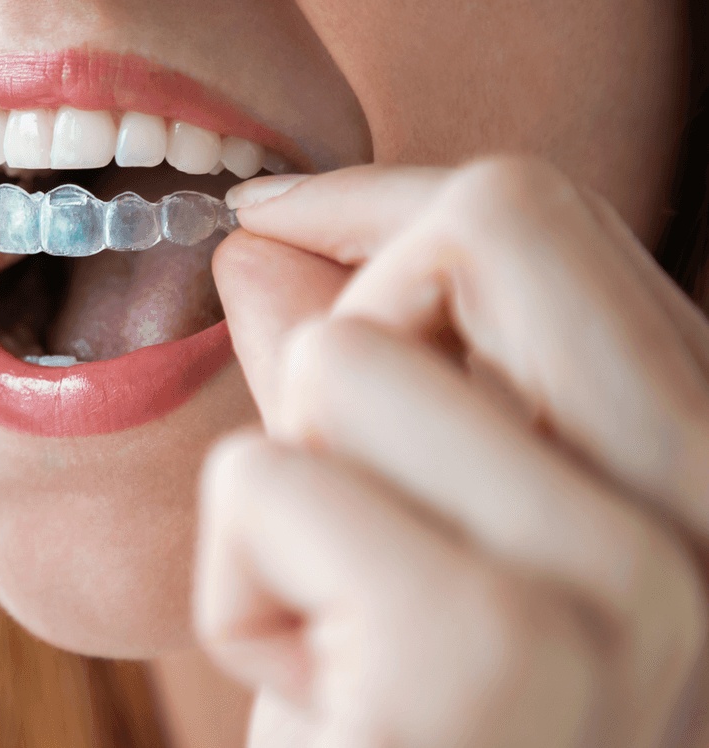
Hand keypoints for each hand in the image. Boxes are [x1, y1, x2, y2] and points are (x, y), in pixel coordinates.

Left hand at [196, 157, 708, 746]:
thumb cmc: (393, 731)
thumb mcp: (394, 539)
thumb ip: (357, 375)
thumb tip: (266, 234)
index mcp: (707, 470)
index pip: (543, 219)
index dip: (381, 206)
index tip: (274, 222)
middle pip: (489, 222)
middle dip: (352, 320)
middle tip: (333, 474)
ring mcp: (626, 584)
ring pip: (342, 364)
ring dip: (283, 501)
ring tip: (342, 632)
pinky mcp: (486, 647)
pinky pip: (265, 482)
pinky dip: (238, 588)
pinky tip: (320, 697)